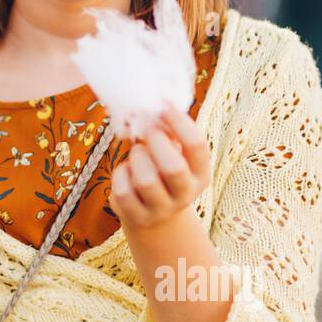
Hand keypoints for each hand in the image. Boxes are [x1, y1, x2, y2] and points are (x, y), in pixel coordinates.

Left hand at [109, 103, 211, 234]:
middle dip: (155, 142)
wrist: (154, 214)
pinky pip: (123, 191)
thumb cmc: (162, 170)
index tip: (162, 104)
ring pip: (146, 181)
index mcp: (201, 174)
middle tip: (148, 132)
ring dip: (136, 158)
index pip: (196, 145)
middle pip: (173, 168)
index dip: (178, 121)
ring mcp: (162, 209)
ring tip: (137, 154)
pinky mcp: (137, 217)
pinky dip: (120, 174)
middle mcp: (186, 194)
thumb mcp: (173, 153)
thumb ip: (168, 132)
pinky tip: (125, 172)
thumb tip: (150, 106)